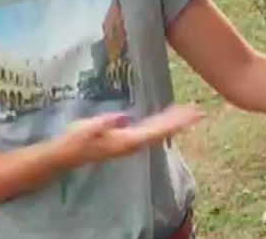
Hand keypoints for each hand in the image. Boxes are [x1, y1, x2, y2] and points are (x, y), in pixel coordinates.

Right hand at [50, 104, 203, 168]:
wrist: (66, 154)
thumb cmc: (75, 140)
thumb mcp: (88, 128)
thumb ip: (105, 122)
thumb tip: (123, 116)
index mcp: (127, 141)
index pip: (157, 130)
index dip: (175, 122)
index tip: (191, 115)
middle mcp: (133, 143)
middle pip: (162, 131)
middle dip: (180, 121)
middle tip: (198, 111)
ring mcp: (130, 142)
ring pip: (158, 131)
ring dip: (173, 121)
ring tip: (188, 111)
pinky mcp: (126, 140)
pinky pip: (150, 130)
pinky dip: (162, 122)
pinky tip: (166, 117)